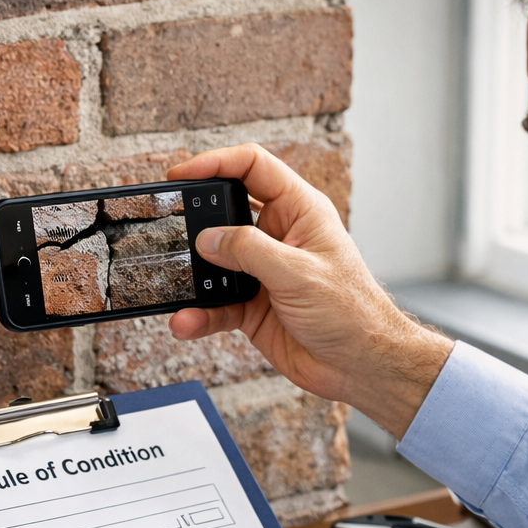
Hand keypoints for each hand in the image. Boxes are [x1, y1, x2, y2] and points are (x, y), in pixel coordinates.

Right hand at [167, 144, 453, 438]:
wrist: (360, 364)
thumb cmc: (351, 311)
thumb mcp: (298, 272)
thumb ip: (249, 251)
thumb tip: (208, 239)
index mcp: (299, 211)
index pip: (253, 168)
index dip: (216, 163)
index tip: (182, 174)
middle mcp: (279, 236)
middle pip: (225, 212)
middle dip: (195, 221)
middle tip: (167, 228)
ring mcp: (263, 272)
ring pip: (215, 263)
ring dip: (193, 277)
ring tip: (173, 285)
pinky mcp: (252, 307)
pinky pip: (215, 304)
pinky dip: (199, 313)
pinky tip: (187, 321)